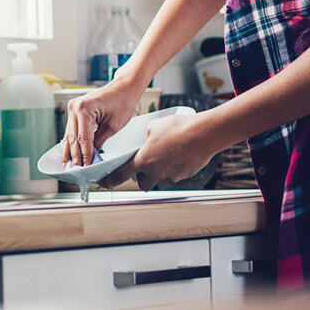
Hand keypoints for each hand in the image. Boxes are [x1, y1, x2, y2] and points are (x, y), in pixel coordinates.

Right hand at [61, 82, 144, 166]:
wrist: (124, 88)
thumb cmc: (122, 103)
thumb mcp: (113, 126)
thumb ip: (99, 141)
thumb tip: (91, 156)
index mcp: (84, 109)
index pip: (83, 139)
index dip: (84, 156)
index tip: (85, 169)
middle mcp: (74, 107)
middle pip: (73, 138)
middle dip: (74, 156)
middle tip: (74, 171)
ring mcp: (73, 107)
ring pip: (69, 134)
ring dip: (68, 150)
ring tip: (66, 165)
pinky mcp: (74, 110)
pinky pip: (71, 129)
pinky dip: (71, 141)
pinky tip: (68, 153)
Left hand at [102, 111, 217, 189]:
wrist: (204, 133)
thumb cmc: (178, 127)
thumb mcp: (154, 126)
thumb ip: (147, 137)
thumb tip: (148, 140)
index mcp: (143, 160)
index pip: (121, 174)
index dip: (111, 180)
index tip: (105, 183)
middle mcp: (156, 172)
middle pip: (144, 183)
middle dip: (143, 177)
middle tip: (146, 166)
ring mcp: (171, 175)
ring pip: (162, 176)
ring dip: (162, 169)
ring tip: (170, 152)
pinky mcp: (185, 175)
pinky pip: (177, 173)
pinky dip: (177, 166)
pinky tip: (182, 152)